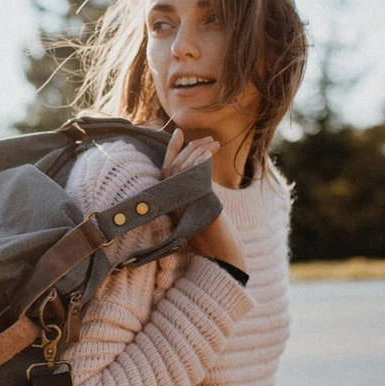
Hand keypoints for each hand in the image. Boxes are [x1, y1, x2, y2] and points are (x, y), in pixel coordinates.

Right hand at [163, 129, 245, 271]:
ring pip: (185, 166)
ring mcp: (182, 201)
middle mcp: (171, 201)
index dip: (171, 149)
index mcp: (168, 202)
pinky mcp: (195, 200)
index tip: (179, 132)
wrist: (219, 253)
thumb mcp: (199, 210)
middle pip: (175, 165)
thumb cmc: (212, 236)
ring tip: (215, 144)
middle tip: (208, 140)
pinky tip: (211, 152)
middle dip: (191, 147)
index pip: (165, 169)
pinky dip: (202, 159)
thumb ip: (194, 193)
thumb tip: (199, 171)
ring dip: (200, 151)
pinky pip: (194, 173)